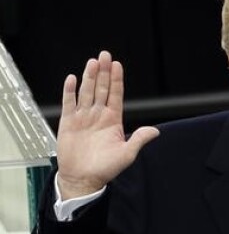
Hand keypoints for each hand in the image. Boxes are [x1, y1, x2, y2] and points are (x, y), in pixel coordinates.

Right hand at [57, 51, 158, 198]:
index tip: (117, 65)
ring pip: (87, 92)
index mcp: (113, 120)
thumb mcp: (127, 154)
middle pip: (101, 89)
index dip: (117, 80)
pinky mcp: (69, 122)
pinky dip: (70, 91)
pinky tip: (72, 79)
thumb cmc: (105, 168)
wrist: (83, 178)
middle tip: (104, 55)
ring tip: (92, 62)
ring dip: (89, 77)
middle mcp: (98, 115)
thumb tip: (155, 131)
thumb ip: (139, 140)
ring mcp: (83, 117)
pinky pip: (69, 103)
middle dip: (103, 72)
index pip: (116, 95)